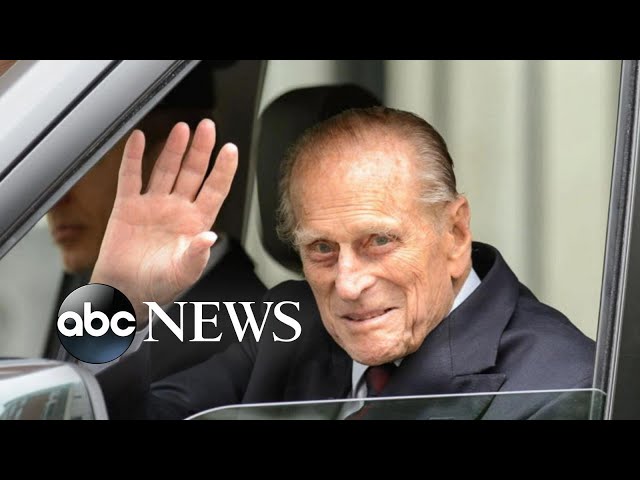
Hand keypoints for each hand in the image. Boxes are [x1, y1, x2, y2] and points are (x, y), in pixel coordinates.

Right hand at [91, 119, 237, 323]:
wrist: (126, 293)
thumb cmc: (159, 286)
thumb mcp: (183, 273)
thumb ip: (196, 255)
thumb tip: (209, 237)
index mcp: (195, 223)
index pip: (214, 190)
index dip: (223, 170)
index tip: (231, 149)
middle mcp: (177, 209)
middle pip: (192, 173)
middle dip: (200, 150)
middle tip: (207, 126)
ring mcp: (153, 206)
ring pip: (166, 170)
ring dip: (174, 149)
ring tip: (183, 128)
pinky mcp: (128, 207)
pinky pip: (131, 177)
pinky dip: (134, 158)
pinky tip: (139, 138)